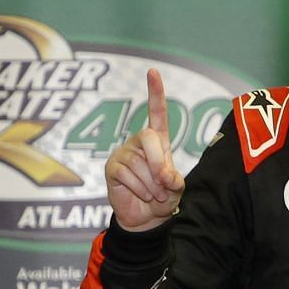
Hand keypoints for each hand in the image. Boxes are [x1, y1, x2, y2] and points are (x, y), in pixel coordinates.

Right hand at [103, 68, 185, 231]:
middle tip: (165, 183)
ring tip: (153, 193)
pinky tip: (141, 194)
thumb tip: (162, 174)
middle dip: (159, 162)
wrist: (147, 218)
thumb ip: (173, 179)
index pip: (157, 112)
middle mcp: (139, 142)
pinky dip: (140, 189)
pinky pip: (127, 175)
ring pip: (140, 164)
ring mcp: (123, 153)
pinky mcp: (112, 168)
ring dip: (152, 185)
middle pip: (148, 137)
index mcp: (158, 141)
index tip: (153, 71)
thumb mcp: (176, 187)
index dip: (155, 93)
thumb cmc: (164, 198)